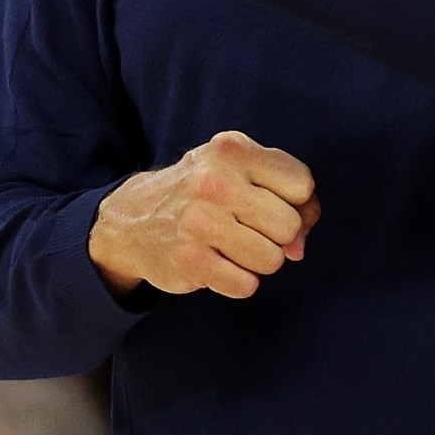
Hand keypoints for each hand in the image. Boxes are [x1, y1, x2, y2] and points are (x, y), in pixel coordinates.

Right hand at [90, 132, 320, 298]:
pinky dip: (238, 280)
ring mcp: (199, 222)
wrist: (133, 219)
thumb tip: (301, 244)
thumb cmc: (201, 192)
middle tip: (248, 227)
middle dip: (277, 235)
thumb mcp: (239, 169)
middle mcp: (214, 181)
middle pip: (290, 225)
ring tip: (232, 245)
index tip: (272, 203)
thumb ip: (286, 193)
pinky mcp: (189, 260)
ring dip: (258, 260)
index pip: (301, 184)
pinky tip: (218, 263)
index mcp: (232, 150)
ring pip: (272, 259)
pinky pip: (246, 285)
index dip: (296, 202)